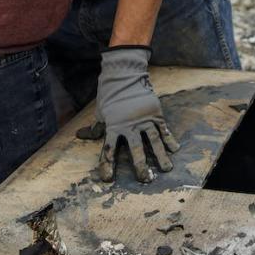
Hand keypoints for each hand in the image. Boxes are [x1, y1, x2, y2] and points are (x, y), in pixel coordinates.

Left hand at [79, 47, 179, 182]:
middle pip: (135, 149)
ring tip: (165, 169)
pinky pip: (164, 129)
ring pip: (154, 140)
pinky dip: (170, 139)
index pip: (109, 150)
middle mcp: (129, 125)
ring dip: (160, 156)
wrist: (125, 74)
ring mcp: (144, 119)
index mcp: (113, 126)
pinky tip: (175, 149)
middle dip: (141, 166)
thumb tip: (80, 136)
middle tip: (145, 180)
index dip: (107, 165)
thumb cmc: (110, 95)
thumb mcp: (101, 112)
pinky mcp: (155, 113)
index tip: (107, 179)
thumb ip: (95, 127)